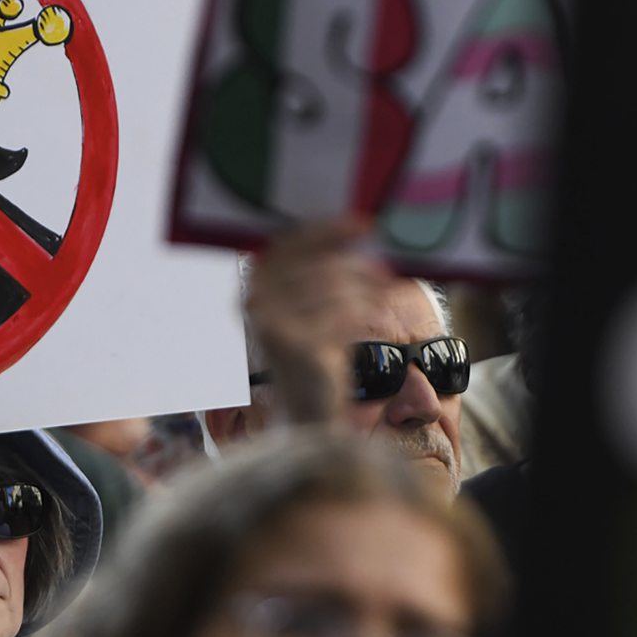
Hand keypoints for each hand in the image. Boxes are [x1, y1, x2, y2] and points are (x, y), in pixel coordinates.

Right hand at [244, 216, 391, 426]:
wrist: (306, 410)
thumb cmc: (314, 352)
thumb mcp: (311, 306)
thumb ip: (322, 271)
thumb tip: (361, 234)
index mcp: (253, 287)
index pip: (289, 244)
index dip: (327, 230)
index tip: (363, 226)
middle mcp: (254, 304)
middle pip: (317, 265)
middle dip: (357, 265)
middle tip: (384, 271)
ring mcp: (273, 326)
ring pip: (333, 288)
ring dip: (365, 288)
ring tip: (381, 294)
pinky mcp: (298, 347)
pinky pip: (342, 314)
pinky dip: (363, 310)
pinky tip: (373, 312)